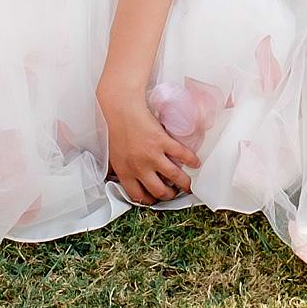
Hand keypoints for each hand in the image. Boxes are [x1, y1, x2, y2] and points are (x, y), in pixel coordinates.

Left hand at [99, 85, 200, 204]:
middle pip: (159, 191)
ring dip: (184, 183)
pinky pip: (182, 155)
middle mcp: (139, 167)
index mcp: (125, 172)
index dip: (149, 200)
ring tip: (187, 184)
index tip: (155, 199)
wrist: (119, 107)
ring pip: (174, 177)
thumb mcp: (110, 154)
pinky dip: (192, 160)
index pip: (138, 196)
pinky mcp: (163, 141)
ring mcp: (152, 155)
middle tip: (173, 193)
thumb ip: (116, 168)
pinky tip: (195, 162)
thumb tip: (116, 176)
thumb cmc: (113, 126)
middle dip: (168, 195)